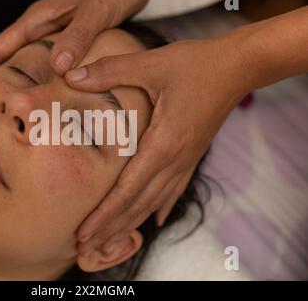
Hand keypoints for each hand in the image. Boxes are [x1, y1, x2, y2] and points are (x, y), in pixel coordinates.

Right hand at [0, 0, 156, 76]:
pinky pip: (47, 59)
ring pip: (27, 57)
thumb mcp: (96, 12)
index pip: (1, 44)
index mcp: (40, 17)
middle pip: (8, 52)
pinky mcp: (69, 36)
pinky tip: (45, 89)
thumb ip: (77, 36)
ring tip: (10, 101)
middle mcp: (43, 24)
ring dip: (15, 77)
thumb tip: (57, 68)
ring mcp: (55, 30)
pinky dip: (40, 75)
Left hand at [65, 36, 252, 254]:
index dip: (105, 214)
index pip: (128, 189)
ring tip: (110, 241)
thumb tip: (70, 76)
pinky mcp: (191, 155)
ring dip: (130, 223)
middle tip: (87, 247)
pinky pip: (172, 189)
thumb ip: (109, 71)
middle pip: (139, 204)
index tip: (84, 232)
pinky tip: (154, 221)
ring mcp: (186, 160)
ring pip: (154, 202)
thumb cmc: (197, 64)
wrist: (239, 66)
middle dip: (112, 227)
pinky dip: (159, 208)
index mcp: (163, 143)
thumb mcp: (151, 63)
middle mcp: (175, 160)